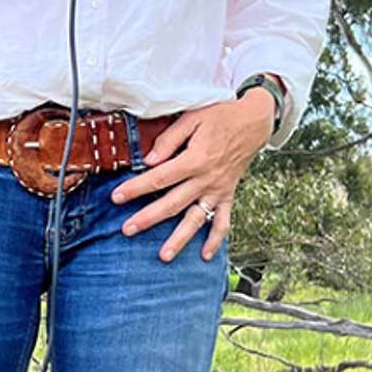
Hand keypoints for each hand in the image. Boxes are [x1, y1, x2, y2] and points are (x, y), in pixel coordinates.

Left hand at [109, 91, 276, 262]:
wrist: (254, 121)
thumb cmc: (221, 116)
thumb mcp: (192, 117)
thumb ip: (170, 139)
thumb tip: (149, 159)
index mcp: (196, 159)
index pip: (160, 177)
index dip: (136, 188)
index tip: (117, 197)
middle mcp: (207, 179)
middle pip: (173, 203)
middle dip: (149, 218)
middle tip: (127, 230)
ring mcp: (218, 190)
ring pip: (197, 219)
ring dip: (180, 239)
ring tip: (164, 256)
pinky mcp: (228, 194)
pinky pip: (223, 221)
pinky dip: (216, 240)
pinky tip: (204, 255)